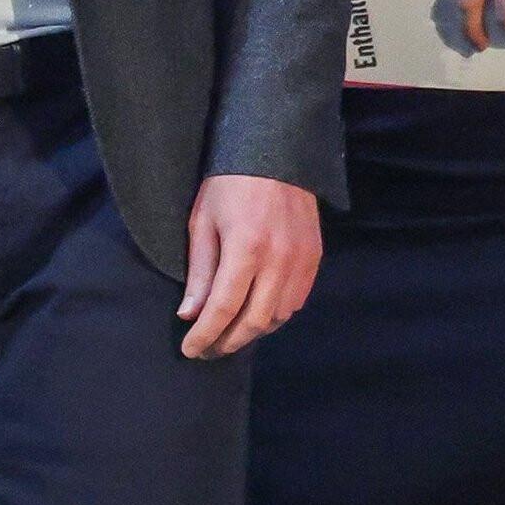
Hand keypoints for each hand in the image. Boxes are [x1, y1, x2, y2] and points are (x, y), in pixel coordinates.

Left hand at [179, 174, 320, 359]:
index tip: (189, 350)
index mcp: (245, 249)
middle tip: (207, 351)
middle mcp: (278, 261)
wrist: (275, 154)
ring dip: (251, 332)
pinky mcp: (315, 259)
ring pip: (278, 317)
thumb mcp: (202, 223)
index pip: (222, 309)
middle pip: (254, 322)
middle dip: (228, 342)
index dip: (205, 335)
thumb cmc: (228, 185)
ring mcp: (301, 261)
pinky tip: (255, 315)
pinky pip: (295, 302)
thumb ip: (199, 272)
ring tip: (227, 335)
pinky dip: (274, 316)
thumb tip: (190, 315)